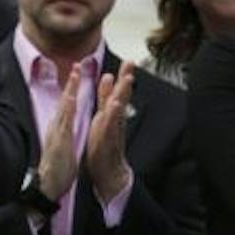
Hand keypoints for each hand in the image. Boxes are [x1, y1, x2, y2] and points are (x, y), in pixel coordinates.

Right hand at [35, 68, 81, 204]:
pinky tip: (71, 99)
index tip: (78, 73)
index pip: (68, 105)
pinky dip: (67, 110)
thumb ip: (63, 133)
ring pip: (64, 108)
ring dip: (70, 90)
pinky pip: (64, 123)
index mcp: (60, 128)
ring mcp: (56, 133)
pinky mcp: (58, 142)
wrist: (47, 186)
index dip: (73, 89)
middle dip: (71, 83)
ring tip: (75, 74)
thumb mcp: (63, 146)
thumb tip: (65, 125)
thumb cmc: (56, 168)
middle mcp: (57, 127)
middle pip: (65, 101)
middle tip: (77, 64)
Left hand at [84, 60, 135, 201]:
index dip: (123, 77)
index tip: (129, 61)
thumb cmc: (104, 146)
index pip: (118, 92)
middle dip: (126, 79)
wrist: (109, 172)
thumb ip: (105, 99)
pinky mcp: (108, 141)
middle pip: (122, 97)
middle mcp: (115, 121)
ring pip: (119, 110)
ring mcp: (113, 131)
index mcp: (111, 115)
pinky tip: (115, 105)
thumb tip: (107, 79)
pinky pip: (111, 127)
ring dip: (123, 95)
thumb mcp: (102, 118)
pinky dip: (112, 116)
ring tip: (126, 80)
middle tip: (131, 63)